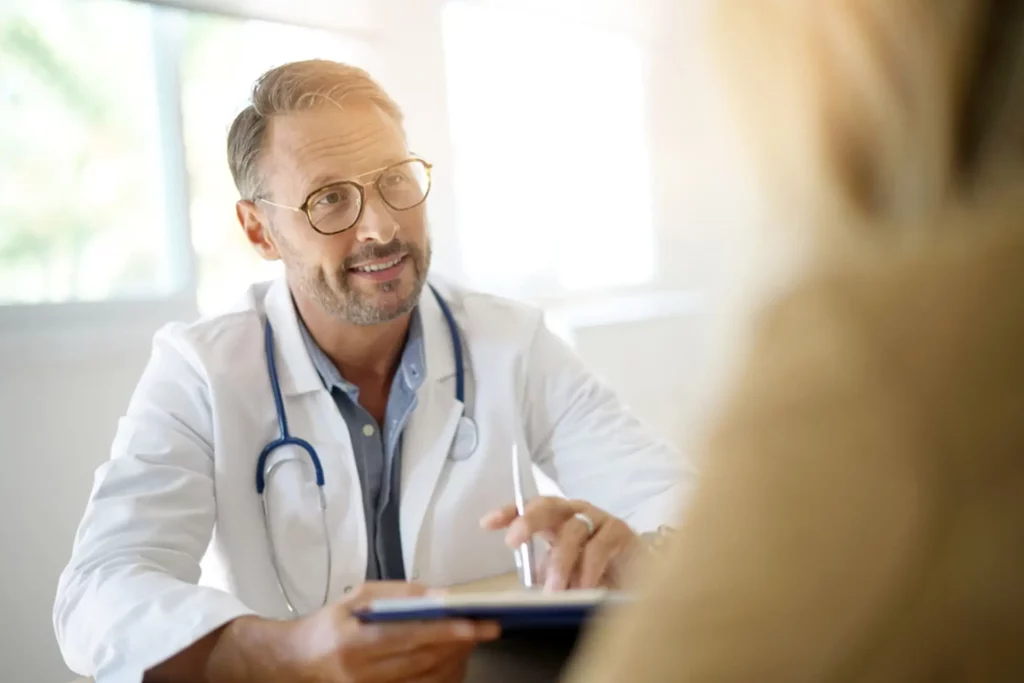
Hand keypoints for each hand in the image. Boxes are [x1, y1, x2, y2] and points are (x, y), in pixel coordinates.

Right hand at [286, 581, 497, 682]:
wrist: (301, 661)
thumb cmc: (331, 624)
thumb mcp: (358, 597)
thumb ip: (398, 593)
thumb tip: (437, 595)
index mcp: (353, 642)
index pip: (407, 637)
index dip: (444, 632)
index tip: (473, 625)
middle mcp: (363, 672)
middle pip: (422, 660)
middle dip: (458, 644)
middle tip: (485, 628)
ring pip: (426, 679)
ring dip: (455, 660)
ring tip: (473, 641)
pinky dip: (443, 676)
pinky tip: (455, 660)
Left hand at [480, 498, 639, 591]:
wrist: (642, 576)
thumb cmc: (598, 572)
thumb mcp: (565, 573)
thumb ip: (546, 574)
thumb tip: (525, 592)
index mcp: (557, 519)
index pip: (529, 508)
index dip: (509, 512)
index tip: (487, 523)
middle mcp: (576, 512)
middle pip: (548, 506)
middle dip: (528, 521)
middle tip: (514, 541)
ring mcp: (598, 518)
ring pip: (572, 531)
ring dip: (560, 562)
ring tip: (554, 590)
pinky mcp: (619, 531)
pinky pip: (599, 547)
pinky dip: (588, 570)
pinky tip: (583, 588)